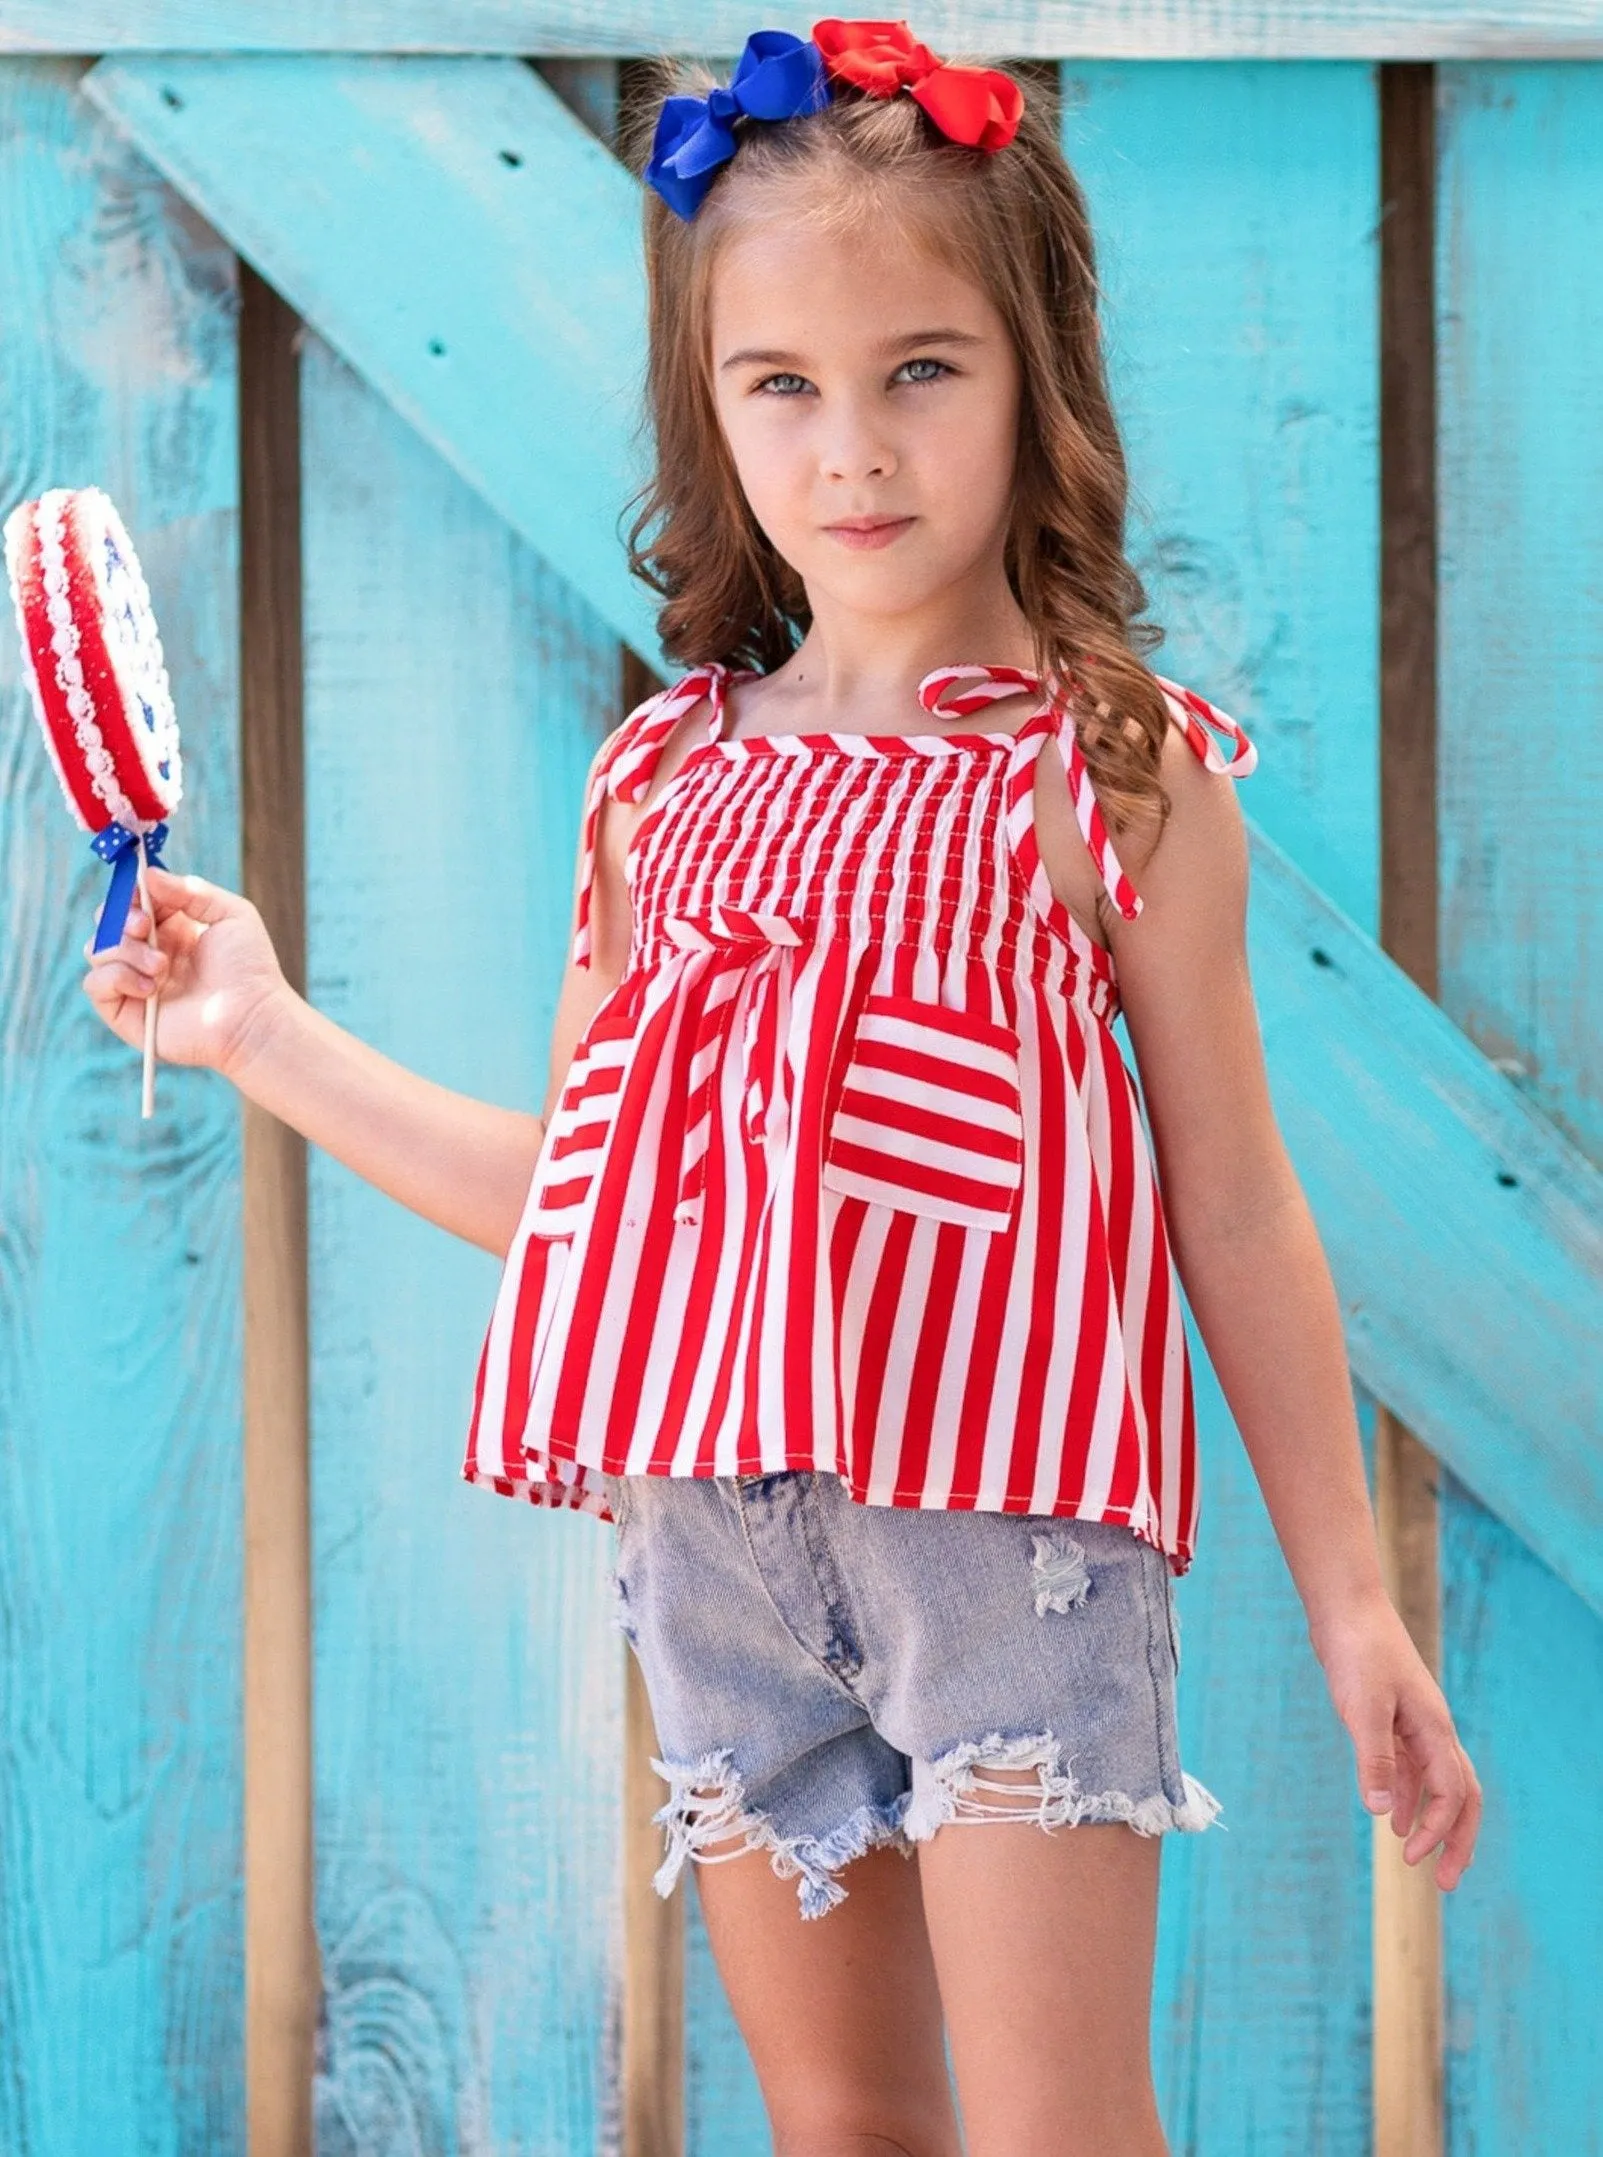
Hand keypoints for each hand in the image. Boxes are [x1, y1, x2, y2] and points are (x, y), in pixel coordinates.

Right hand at [81, 863, 294, 1080]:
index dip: (131, 894)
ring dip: (126, 951)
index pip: (133, 902)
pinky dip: (117, 977)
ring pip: (97, 949)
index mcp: (172, 929)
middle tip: (145, 927)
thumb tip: (148, 875)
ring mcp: (135, 982)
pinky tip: (150, 987)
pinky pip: (94, 984)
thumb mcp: (231, 913)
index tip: (143, 894)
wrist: (251, 1017)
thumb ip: (191, 890)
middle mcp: (149, 953)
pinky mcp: (126, 1012)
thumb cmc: (250, 968)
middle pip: (108, 922)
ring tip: (162, 966)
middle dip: (121, 918)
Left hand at [1311, 1595, 1481, 1889]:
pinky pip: (1411, 1767)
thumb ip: (1374, 1759)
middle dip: (1457, 1840)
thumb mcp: (1362, 1708)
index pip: (1451, 1793)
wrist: (1346, 1609)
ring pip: (1437, 1783)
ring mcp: (1415, 1723)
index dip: (1437, 1830)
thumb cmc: (1357, 1652)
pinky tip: (1390, 1816)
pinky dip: (1406, 1794)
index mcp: (1434, 1730)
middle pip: (1461, 1795)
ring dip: (1431, 1820)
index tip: (1411, 1859)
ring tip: (1417, 1858)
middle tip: (1446, 1883)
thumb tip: (1379, 1814)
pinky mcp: (1393, 1717)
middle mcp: (1433, 1730)